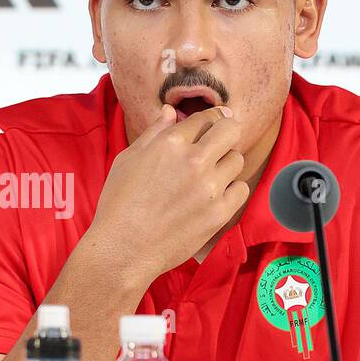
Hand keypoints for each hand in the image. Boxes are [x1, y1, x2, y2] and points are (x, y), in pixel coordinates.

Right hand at [85, 103, 248, 282]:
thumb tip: (171, 112)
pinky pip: (241, 189)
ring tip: (210, 175)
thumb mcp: (128, 160)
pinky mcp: (219, 213)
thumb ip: (153, 133)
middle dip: (226, 132)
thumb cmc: (118, 204)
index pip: (206, 117)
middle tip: (219, 142)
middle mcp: (194, 160)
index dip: (210, 119)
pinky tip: (214, 195)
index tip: (213, 124)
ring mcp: (209, 187)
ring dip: (226, 163)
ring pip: (237, 159)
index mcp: (170, 143)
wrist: (122, 249)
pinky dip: (231, 190)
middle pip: (231, 130)